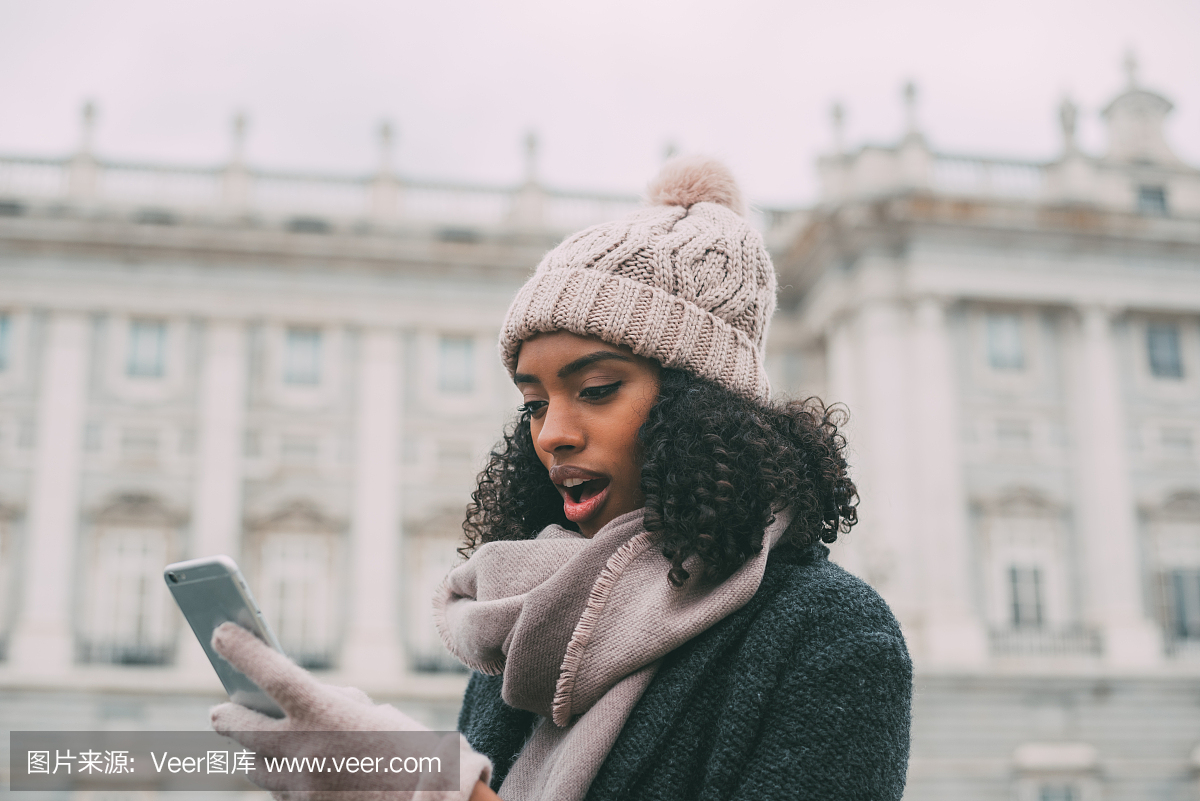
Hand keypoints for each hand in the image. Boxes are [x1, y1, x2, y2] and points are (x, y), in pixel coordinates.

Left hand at [208, 622, 491, 799]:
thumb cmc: (415, 752)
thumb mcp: (378, 715)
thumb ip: (338, 704)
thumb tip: (307, 707)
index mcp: (324, 713)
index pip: (270, 674)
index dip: (242, 651)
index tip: (221, 634)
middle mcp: (302, 748)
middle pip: (240, 726)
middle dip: (227, 715)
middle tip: (221, 709)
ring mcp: (298, 784)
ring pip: (255, 763)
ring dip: (257, 751)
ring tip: (264, 743)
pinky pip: (280, 791)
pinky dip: (285, 779)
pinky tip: (303, 773)